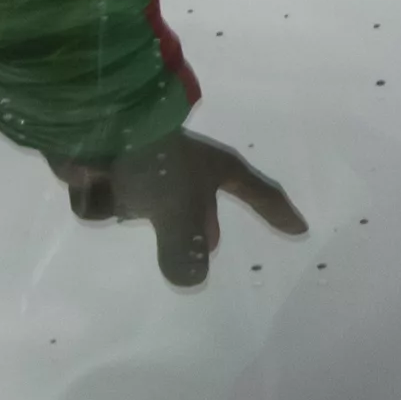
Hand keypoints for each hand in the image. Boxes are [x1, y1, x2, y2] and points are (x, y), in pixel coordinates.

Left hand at [51, 131, 307, 287]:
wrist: (100, 121)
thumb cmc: (155, 162)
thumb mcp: (180, 209)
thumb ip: (186, 249)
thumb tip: (191, 278)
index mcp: (214, 167)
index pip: (258, 193)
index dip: (278, 212)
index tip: (299, 230)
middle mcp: (187, 167)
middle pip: (206, 204)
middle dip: (205, 223)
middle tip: (210, 243)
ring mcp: (153, 168)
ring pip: (159, 207)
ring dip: (149, 213)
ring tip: (142, 217)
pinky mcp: (119, 172)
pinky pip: (119, 203)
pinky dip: (109, 201)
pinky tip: (102, 193)